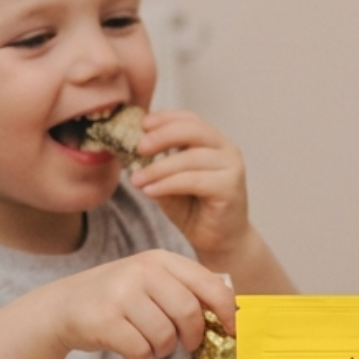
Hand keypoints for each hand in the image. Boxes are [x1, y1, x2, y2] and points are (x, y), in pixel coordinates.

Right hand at [37, 249, 234, 358]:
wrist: (63, 307)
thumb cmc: (119, 298)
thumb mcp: (153, 281)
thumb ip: (188, 289)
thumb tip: (233, 313)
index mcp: (161, 259)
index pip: (209, 284)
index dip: (227, 310)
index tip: (232, 329)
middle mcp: (142, 271)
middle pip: (190, 314)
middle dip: (192, 336)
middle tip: (185, 343)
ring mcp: (121, 294)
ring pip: (165, 336)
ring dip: (162, 349)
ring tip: (149, 341)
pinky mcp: (104, 320)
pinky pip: (141, 350)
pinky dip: (140, 356)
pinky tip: (130, 347)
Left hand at [129, 109, 254, 260]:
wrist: (219, 240)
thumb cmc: (194, 209)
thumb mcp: (167, 180)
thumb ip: (155, 164)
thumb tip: (127, 149)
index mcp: (212, 142)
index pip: (189, 119)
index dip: (164, 118)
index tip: (140, 126)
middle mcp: (226, 150)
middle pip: (193, 130)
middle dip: (161, 136)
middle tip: (137, 148)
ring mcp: (231, 168)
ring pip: (190, 158)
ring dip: (158, 168)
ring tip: (136, 180)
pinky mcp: (230, 188)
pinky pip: (194, 180)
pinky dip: (168, 184)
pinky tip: (151, 191)